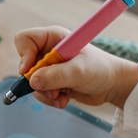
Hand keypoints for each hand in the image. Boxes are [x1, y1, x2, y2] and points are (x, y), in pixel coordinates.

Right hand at [14, 27, 137, 108]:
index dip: (24, 55)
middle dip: (37, 81)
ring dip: (44, 93)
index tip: (29, 71)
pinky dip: (49, 99)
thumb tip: (33, 81)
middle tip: (52, 90)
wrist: (113, 85)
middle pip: (25, 65)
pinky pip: (40, 92)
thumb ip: (55, 75)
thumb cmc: (101, 69)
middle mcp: (48, 51)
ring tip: (61, 97)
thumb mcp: (79, 71)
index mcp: (53, 38)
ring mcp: (49, 67)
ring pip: (31, 82)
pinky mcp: (52, 81)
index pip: (25, 40)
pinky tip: (64, 99)